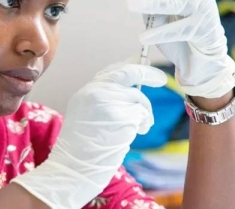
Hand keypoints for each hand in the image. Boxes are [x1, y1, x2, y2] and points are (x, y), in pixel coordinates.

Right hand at [11, 61, 166, 207]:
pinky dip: (143, 124)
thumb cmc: (81, 150)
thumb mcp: (86, 116)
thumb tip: (130, 93)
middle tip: (161, 79)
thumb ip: (104, 101)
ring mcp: (108, 102)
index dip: (129, 67)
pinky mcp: (121, 116)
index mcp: (85, 93)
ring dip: (145, 114)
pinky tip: (135, 135)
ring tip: (141, 128)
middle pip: (127, 73)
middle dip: (147, 73)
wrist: (73, 168)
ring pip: (138, 98)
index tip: (142, 67)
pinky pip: (141, 114)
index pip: (110, 72)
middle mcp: (95, 92)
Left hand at [127, 0, 234, 98]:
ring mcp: (200, 9)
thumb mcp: (161, 18)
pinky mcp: (202, 29)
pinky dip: (159, 33)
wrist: (201, 64)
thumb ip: (154, 7)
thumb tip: (141, 3)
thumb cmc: (179, 37)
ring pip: (174, 3)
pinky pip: (176, 30)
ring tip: (131, 4)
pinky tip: (144, 35)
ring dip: (153, 3)